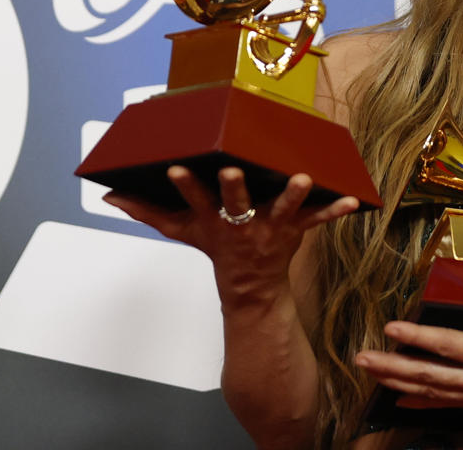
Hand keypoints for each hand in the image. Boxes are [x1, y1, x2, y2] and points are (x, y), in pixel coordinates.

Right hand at [102, 166, 358, 307]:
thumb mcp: (180, 232)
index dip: (184, 186)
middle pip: (236, 204)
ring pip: (281, 210)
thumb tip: (111, 196)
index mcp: (213, 219)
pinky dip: (334, 211)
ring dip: (292, 195)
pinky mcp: (295, 231)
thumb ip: (147, 213)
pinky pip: (317, 220)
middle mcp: (241, 223)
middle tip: (231, 171)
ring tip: (302, 178)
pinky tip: (351, 200)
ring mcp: (270, 228)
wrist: (251, 293)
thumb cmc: (216, 250)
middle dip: (234, 188)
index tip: (175, 168)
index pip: (193, 199)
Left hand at [353, 289, 462, 447]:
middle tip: (361, 359)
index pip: (451, 346)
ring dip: (400, 382)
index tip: (392, 330)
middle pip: (430, 374)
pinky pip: (447, 402)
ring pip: (433, 391)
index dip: (419, 338)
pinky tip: (405, 398)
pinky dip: (422, 399)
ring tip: (372, 374)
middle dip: (393, 367)